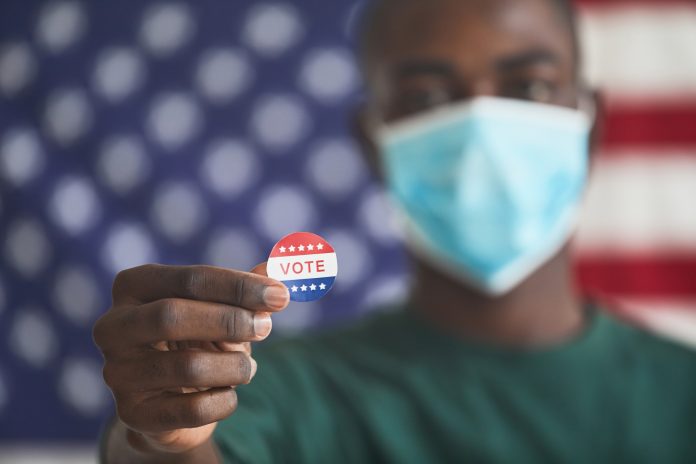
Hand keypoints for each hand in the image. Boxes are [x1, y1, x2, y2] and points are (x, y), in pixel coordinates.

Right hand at [93, 263, 288, 455]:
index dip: (239, 286)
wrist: (171, 399)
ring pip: (188, 367)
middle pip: (173, 316)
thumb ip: (248, 290)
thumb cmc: (198, 338)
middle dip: (230, 322)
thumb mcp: (222, 308)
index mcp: (133, 286)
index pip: (190, 278)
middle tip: (266, 327)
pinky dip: (225, 401)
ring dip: (234, 366)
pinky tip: (229, 394)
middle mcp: (113, 326)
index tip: (280, 295)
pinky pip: (192, 409)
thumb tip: (280, 269)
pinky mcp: (132, 413)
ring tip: (246, 367)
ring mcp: (117, 372)